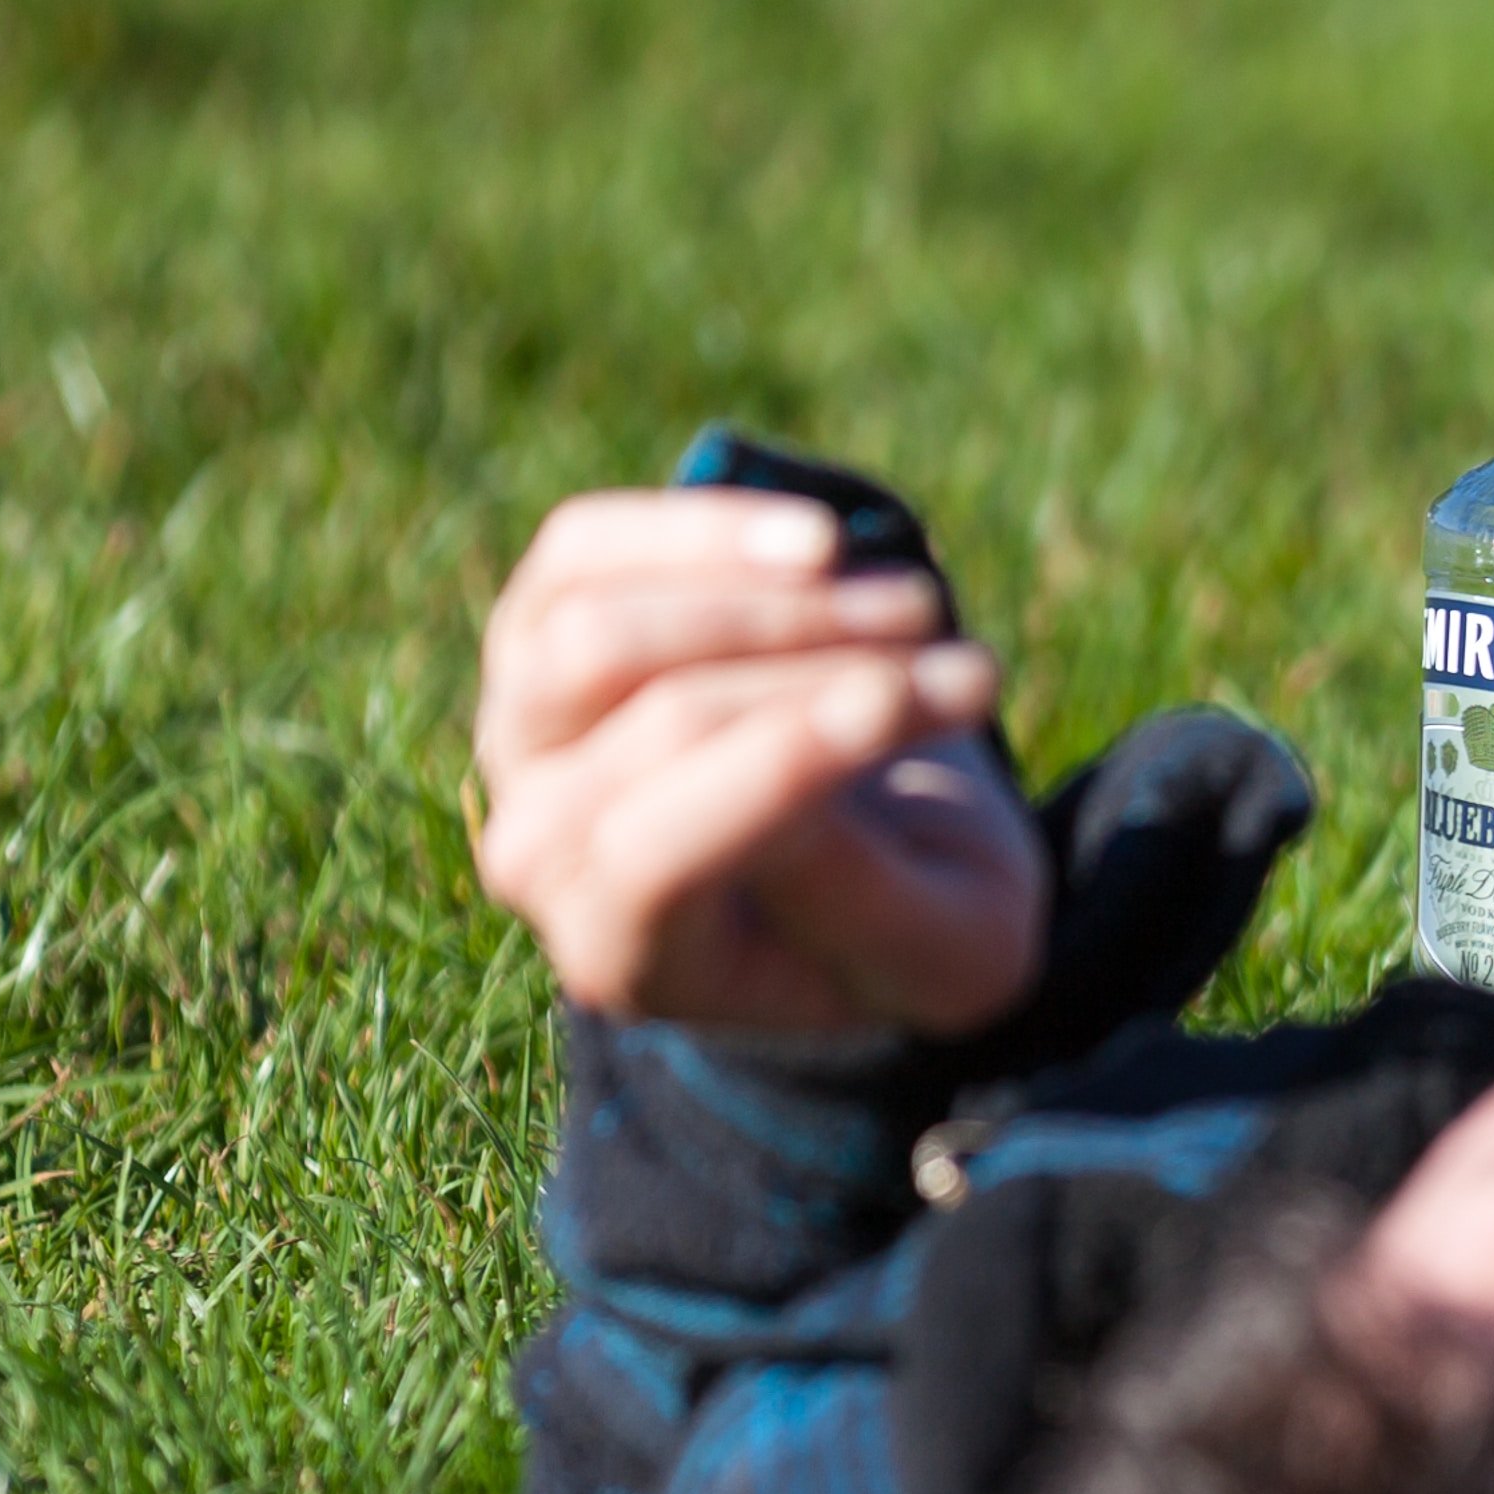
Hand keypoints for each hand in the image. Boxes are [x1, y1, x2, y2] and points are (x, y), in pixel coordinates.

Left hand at [470, 489, 1049, 1036]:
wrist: (866, 864)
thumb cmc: (911, 918)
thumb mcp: (940, 951)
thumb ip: (865, 890)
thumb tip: (812, 745)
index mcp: (630, 960)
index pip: (656, 858)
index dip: (784, 766)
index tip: (919, 698)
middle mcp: (541, 854)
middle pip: (653, 725)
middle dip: (826, 673)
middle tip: (973, 670)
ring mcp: (520, 737)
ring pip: (598, 634)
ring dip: (778, 604)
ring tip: (916, 607)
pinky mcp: (538, 633)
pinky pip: (583, 553)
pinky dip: (707, 532)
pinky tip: (824, 545)